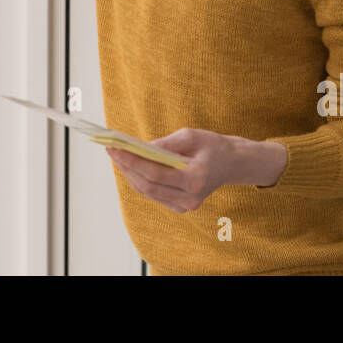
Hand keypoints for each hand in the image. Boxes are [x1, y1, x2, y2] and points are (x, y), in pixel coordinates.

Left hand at [104, 128, 244, 212]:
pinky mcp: (180, 207)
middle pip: (148, 186)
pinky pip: (154, 194)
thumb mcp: (191, 136)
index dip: (133, 163)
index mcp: (196, 180)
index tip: (116, 149)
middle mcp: (190, 199)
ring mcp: (185, 206)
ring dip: (130, 174)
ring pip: (148, 192)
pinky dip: (140, 180)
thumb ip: (166, 143)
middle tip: (111, 151)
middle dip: (127, 168)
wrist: (231, 164)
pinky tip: (130, 166)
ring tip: (117, 156)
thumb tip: (139, 148)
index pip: (156, 175)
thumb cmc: (212, 146)